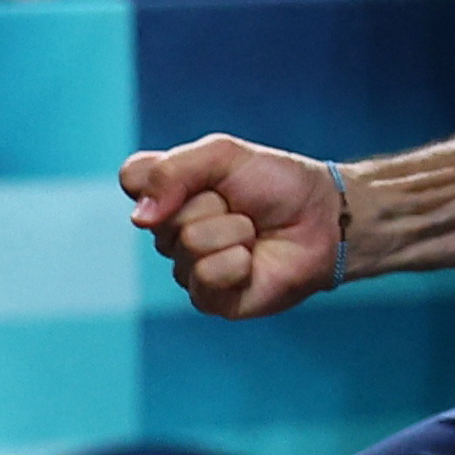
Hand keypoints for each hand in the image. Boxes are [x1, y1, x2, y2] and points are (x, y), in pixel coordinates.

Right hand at [122, 134, 342, 317]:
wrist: (322, 219)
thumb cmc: (276, 185)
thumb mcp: (223, 155)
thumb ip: (172, 171)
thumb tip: (140, 216)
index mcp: (168, 193)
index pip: (132, 178)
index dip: (168, 175)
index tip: (209, 174)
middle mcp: (170, 231)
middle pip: (164, 215)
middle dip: (215, 204)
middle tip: (242, 207)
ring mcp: (187, 266)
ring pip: (188, 244)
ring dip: (233, 231)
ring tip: (252, 232)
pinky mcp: (209, 298)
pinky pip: (205, 276)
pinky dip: (238, 262)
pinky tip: (252, 261)